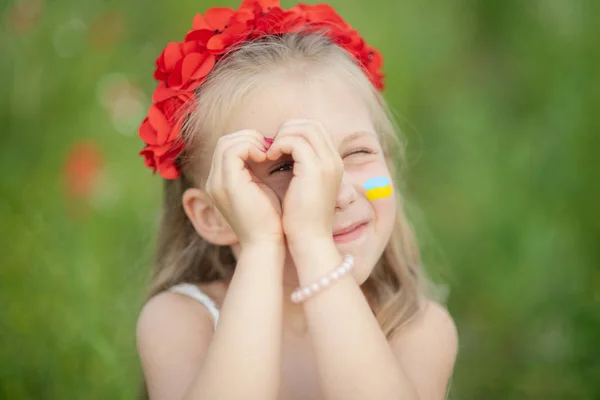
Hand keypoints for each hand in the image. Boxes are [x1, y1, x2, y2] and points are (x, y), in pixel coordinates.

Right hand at [205, 129, 282, 247]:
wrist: (265, 243)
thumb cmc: (270, 220)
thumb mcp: (261, 190)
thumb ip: (257, 171)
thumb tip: (269, 150)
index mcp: (221, 183)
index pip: (228, 148)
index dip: (248, 141)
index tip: (269, 149)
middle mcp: (214, 182)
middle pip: (225, 142)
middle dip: (249, 137)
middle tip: (270, 146)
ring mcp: (217, 183)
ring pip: (227, 143)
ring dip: (250, 140)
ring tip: (268, 151)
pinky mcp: (227, 184)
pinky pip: (233, 150)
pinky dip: (250, 147)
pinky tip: (266, 156)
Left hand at [266, 119, 343, 244]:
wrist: (309, 240)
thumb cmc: (301, 219)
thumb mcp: (302, 187)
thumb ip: (298, 168)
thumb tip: (280, 152)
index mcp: (332, 163)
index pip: (315, 130)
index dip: (293, 132)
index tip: (276, 147)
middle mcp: (334, 160)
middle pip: (311, 124)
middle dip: (287, 129)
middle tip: (270, 146)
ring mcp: (327, 163)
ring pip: (304, 128)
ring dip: (281, 136)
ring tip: (268, 152)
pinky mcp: (315, 169)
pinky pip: (295, 141)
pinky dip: (278, 145)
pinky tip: (268, 158)